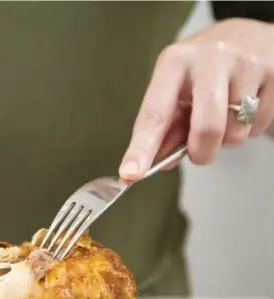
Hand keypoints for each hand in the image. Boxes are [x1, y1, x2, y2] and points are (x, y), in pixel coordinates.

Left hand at [119, 18, 273, 180]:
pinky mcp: (272, 74)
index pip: (154, 114)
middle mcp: (209, 60)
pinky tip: (243, 107)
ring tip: (224, 115)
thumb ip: (167, 124)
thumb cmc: (204, 65)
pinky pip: (258, 126)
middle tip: (199, 152)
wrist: (249, 36)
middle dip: (201, 153)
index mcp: (175, 62)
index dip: (141, 148)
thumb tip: (157, 160)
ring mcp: (244, 65)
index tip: (130, 173)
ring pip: (235, 132)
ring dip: (227, 139)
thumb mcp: (177, 85)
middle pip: (205, 128)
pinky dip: (248, 128)